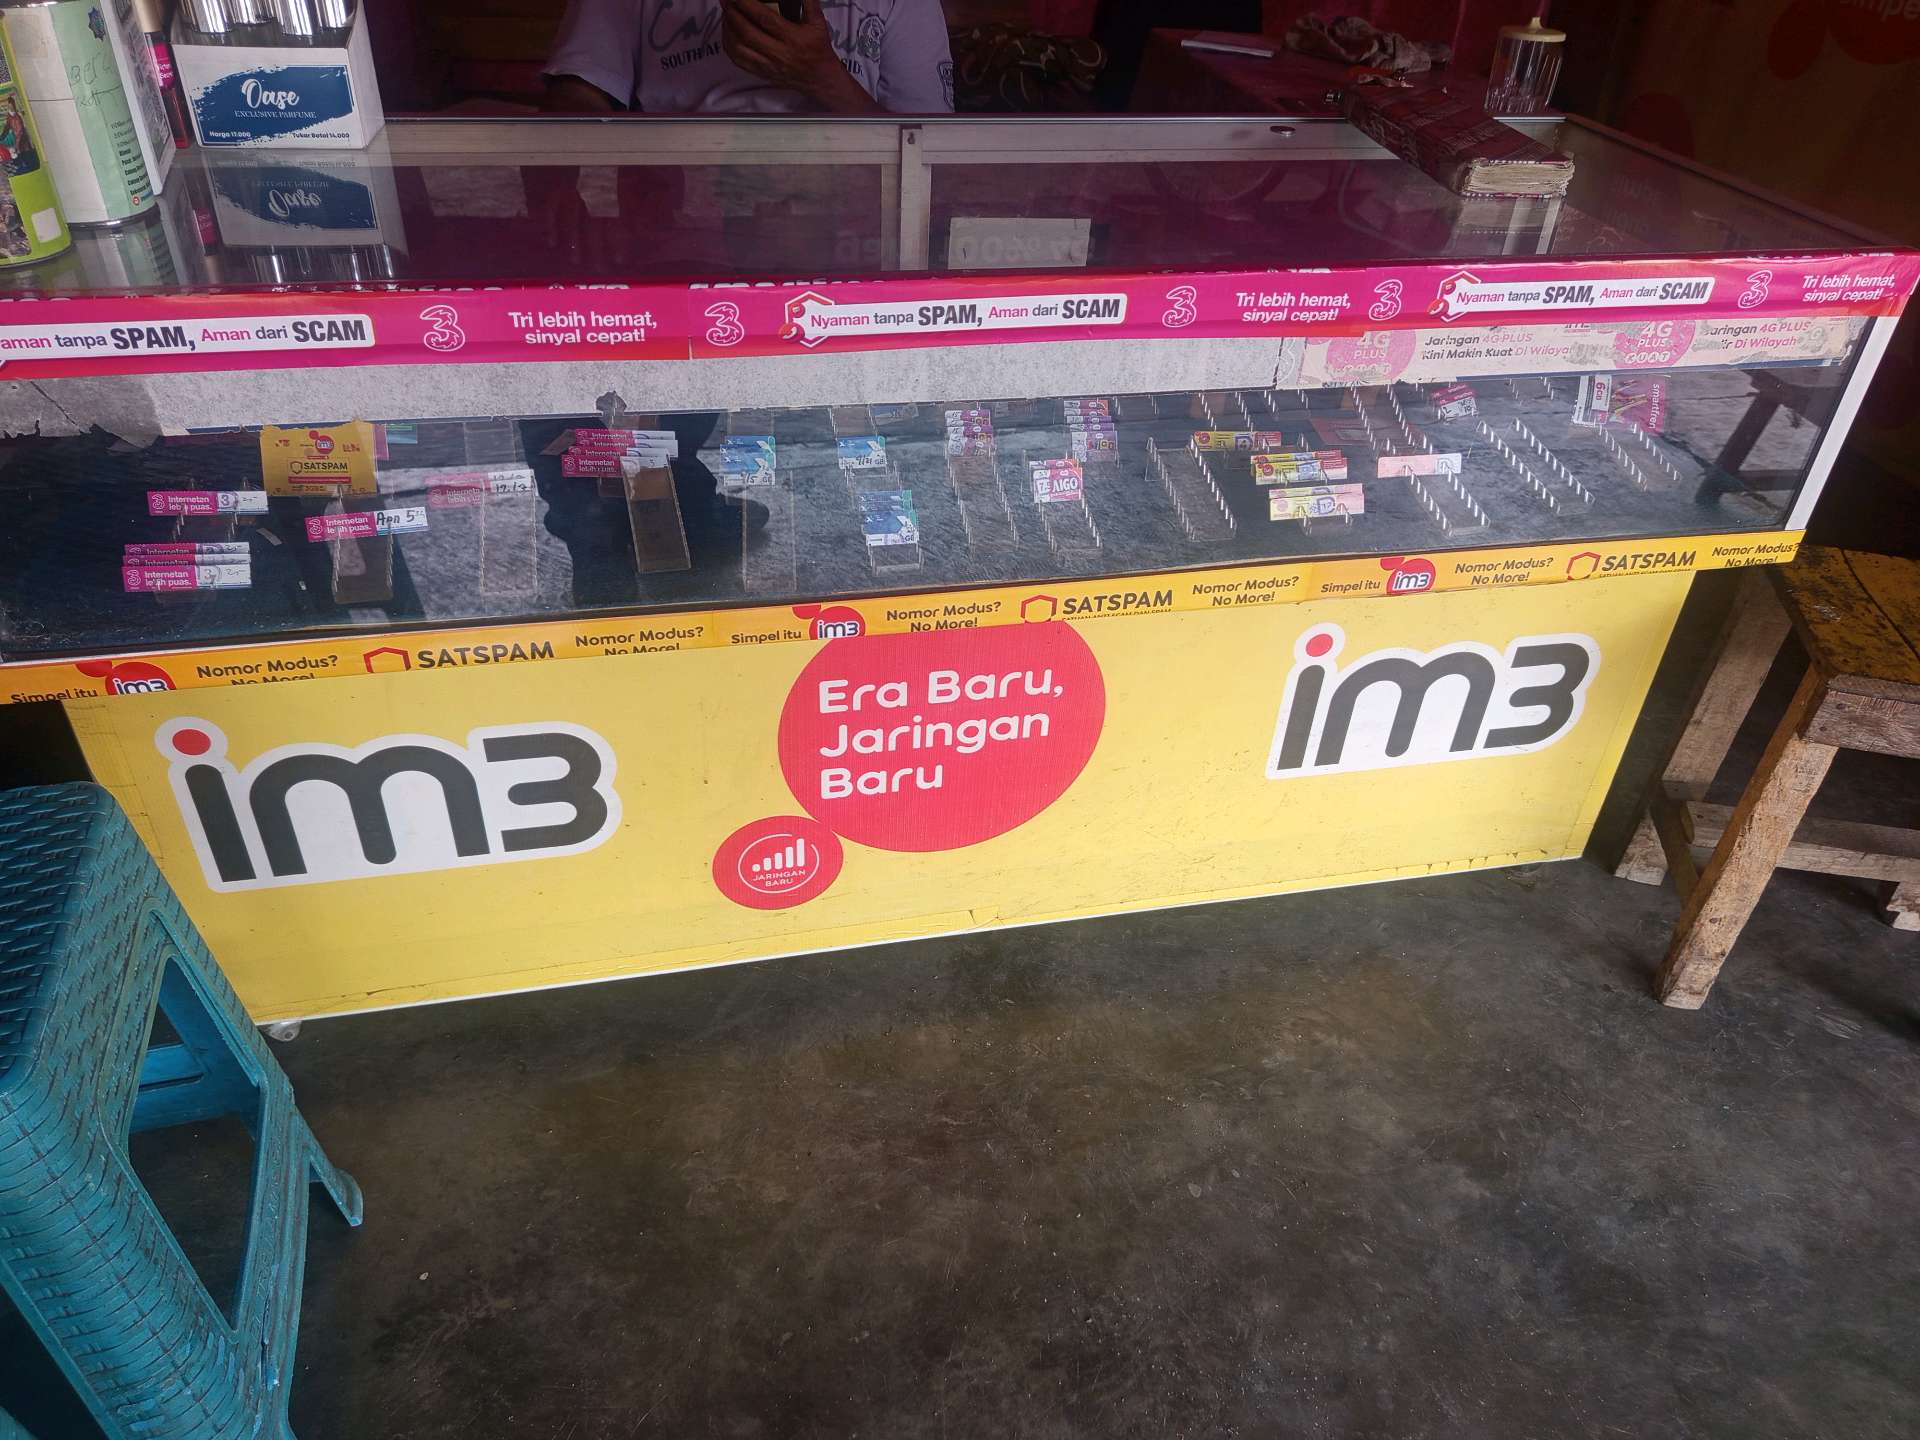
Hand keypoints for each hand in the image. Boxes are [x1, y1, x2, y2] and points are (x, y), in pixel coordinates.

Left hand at [721, 0, 880, 113]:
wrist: (819, 78)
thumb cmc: (818, 48)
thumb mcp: (818, 22)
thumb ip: (809, 2)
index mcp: (792, 38)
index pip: (764, 18)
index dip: (747, 4)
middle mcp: (778, 53)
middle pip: (747, 32)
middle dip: (732, 13)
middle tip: (725, 0)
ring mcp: (768, 65)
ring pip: (739, 48)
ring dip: (728, 29)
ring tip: (725, 13)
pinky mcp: (762, 73)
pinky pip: (739, 60)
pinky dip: (729, 45)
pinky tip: (728, 32)